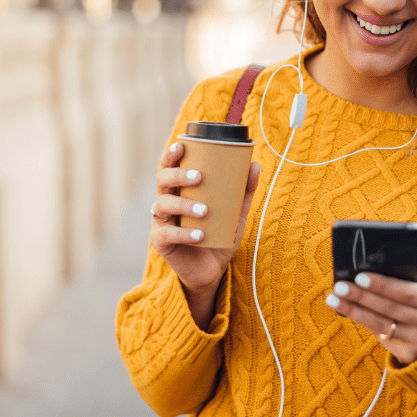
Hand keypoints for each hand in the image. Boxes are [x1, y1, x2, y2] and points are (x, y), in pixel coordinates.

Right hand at [150, 141, 260, 326]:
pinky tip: (199, 235)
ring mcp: (161, 222)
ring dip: (184, 204)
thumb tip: (255, 165)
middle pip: (162, 180)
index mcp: (180, 190)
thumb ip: (244, 191)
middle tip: (199, 177)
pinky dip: (184, 233)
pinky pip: (167, 235)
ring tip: (205, 211)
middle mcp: (166, 202)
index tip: (182, 145)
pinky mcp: (160, 243)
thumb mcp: (235, 213)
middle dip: (178, 175)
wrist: (211, 271)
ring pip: (163, 205)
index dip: (171, 154)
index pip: (170, 166)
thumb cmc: (219, 236)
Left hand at [324, 261, 416, 364]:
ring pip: (381, 324)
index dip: (383, 285)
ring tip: (333, 297)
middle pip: (390, 308)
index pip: (407, 292)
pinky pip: (379, 334)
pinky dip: (360, 320)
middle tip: (340, 285)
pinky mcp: (407, 353)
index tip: (361, 275)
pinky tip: (344, 309)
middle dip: (362, 296)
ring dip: (354, 310)